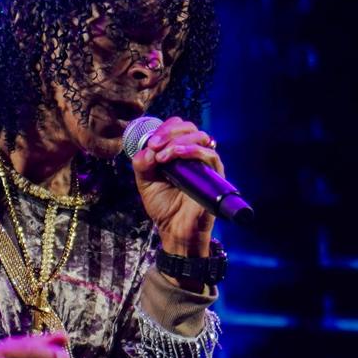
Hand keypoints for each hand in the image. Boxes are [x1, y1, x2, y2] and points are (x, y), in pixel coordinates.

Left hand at [128, 116, 221, 254]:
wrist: (175, 230)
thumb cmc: (164, 207)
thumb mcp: (145, 182)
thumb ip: (142, 164)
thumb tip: (147, 150)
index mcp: (179, 152)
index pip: (177, 127)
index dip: (164, 129)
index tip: (150, 142)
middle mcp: (194, 154)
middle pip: (189, 127)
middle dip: (169, 132)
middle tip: (154, 146)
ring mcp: (206, 164)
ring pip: (200, 136)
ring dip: (178, 142)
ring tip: (162, 156)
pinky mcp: (214, 175)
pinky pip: (210, 155)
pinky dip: (192, 150)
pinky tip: (177, 155)